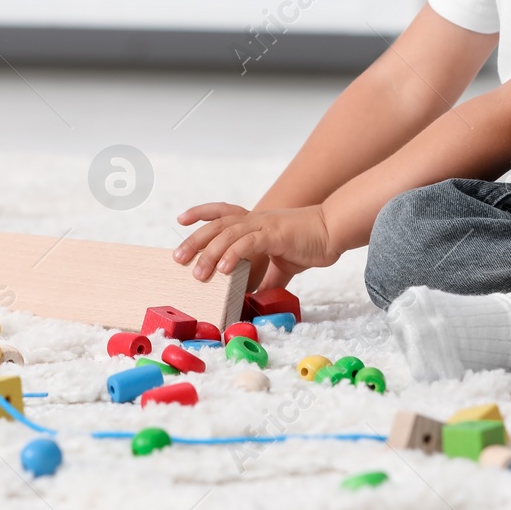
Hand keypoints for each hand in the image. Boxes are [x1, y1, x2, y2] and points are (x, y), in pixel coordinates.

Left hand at [173, 203, 338, 284]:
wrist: (332, 232)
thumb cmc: (309, 244)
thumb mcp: (282, 263)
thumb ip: (267, 277)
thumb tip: (255, 297)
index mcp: (255, 223)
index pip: (222, 212)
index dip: (200, 214)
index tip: (181, 220)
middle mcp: (255, 220)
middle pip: (217, 224)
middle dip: (195, 240)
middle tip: (178, 258)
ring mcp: (264, 225)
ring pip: (228, 234)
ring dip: (209, 252)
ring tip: (197, 273)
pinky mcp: (275, 235)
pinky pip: (249, 243)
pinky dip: (233, 254)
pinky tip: (223, 269)